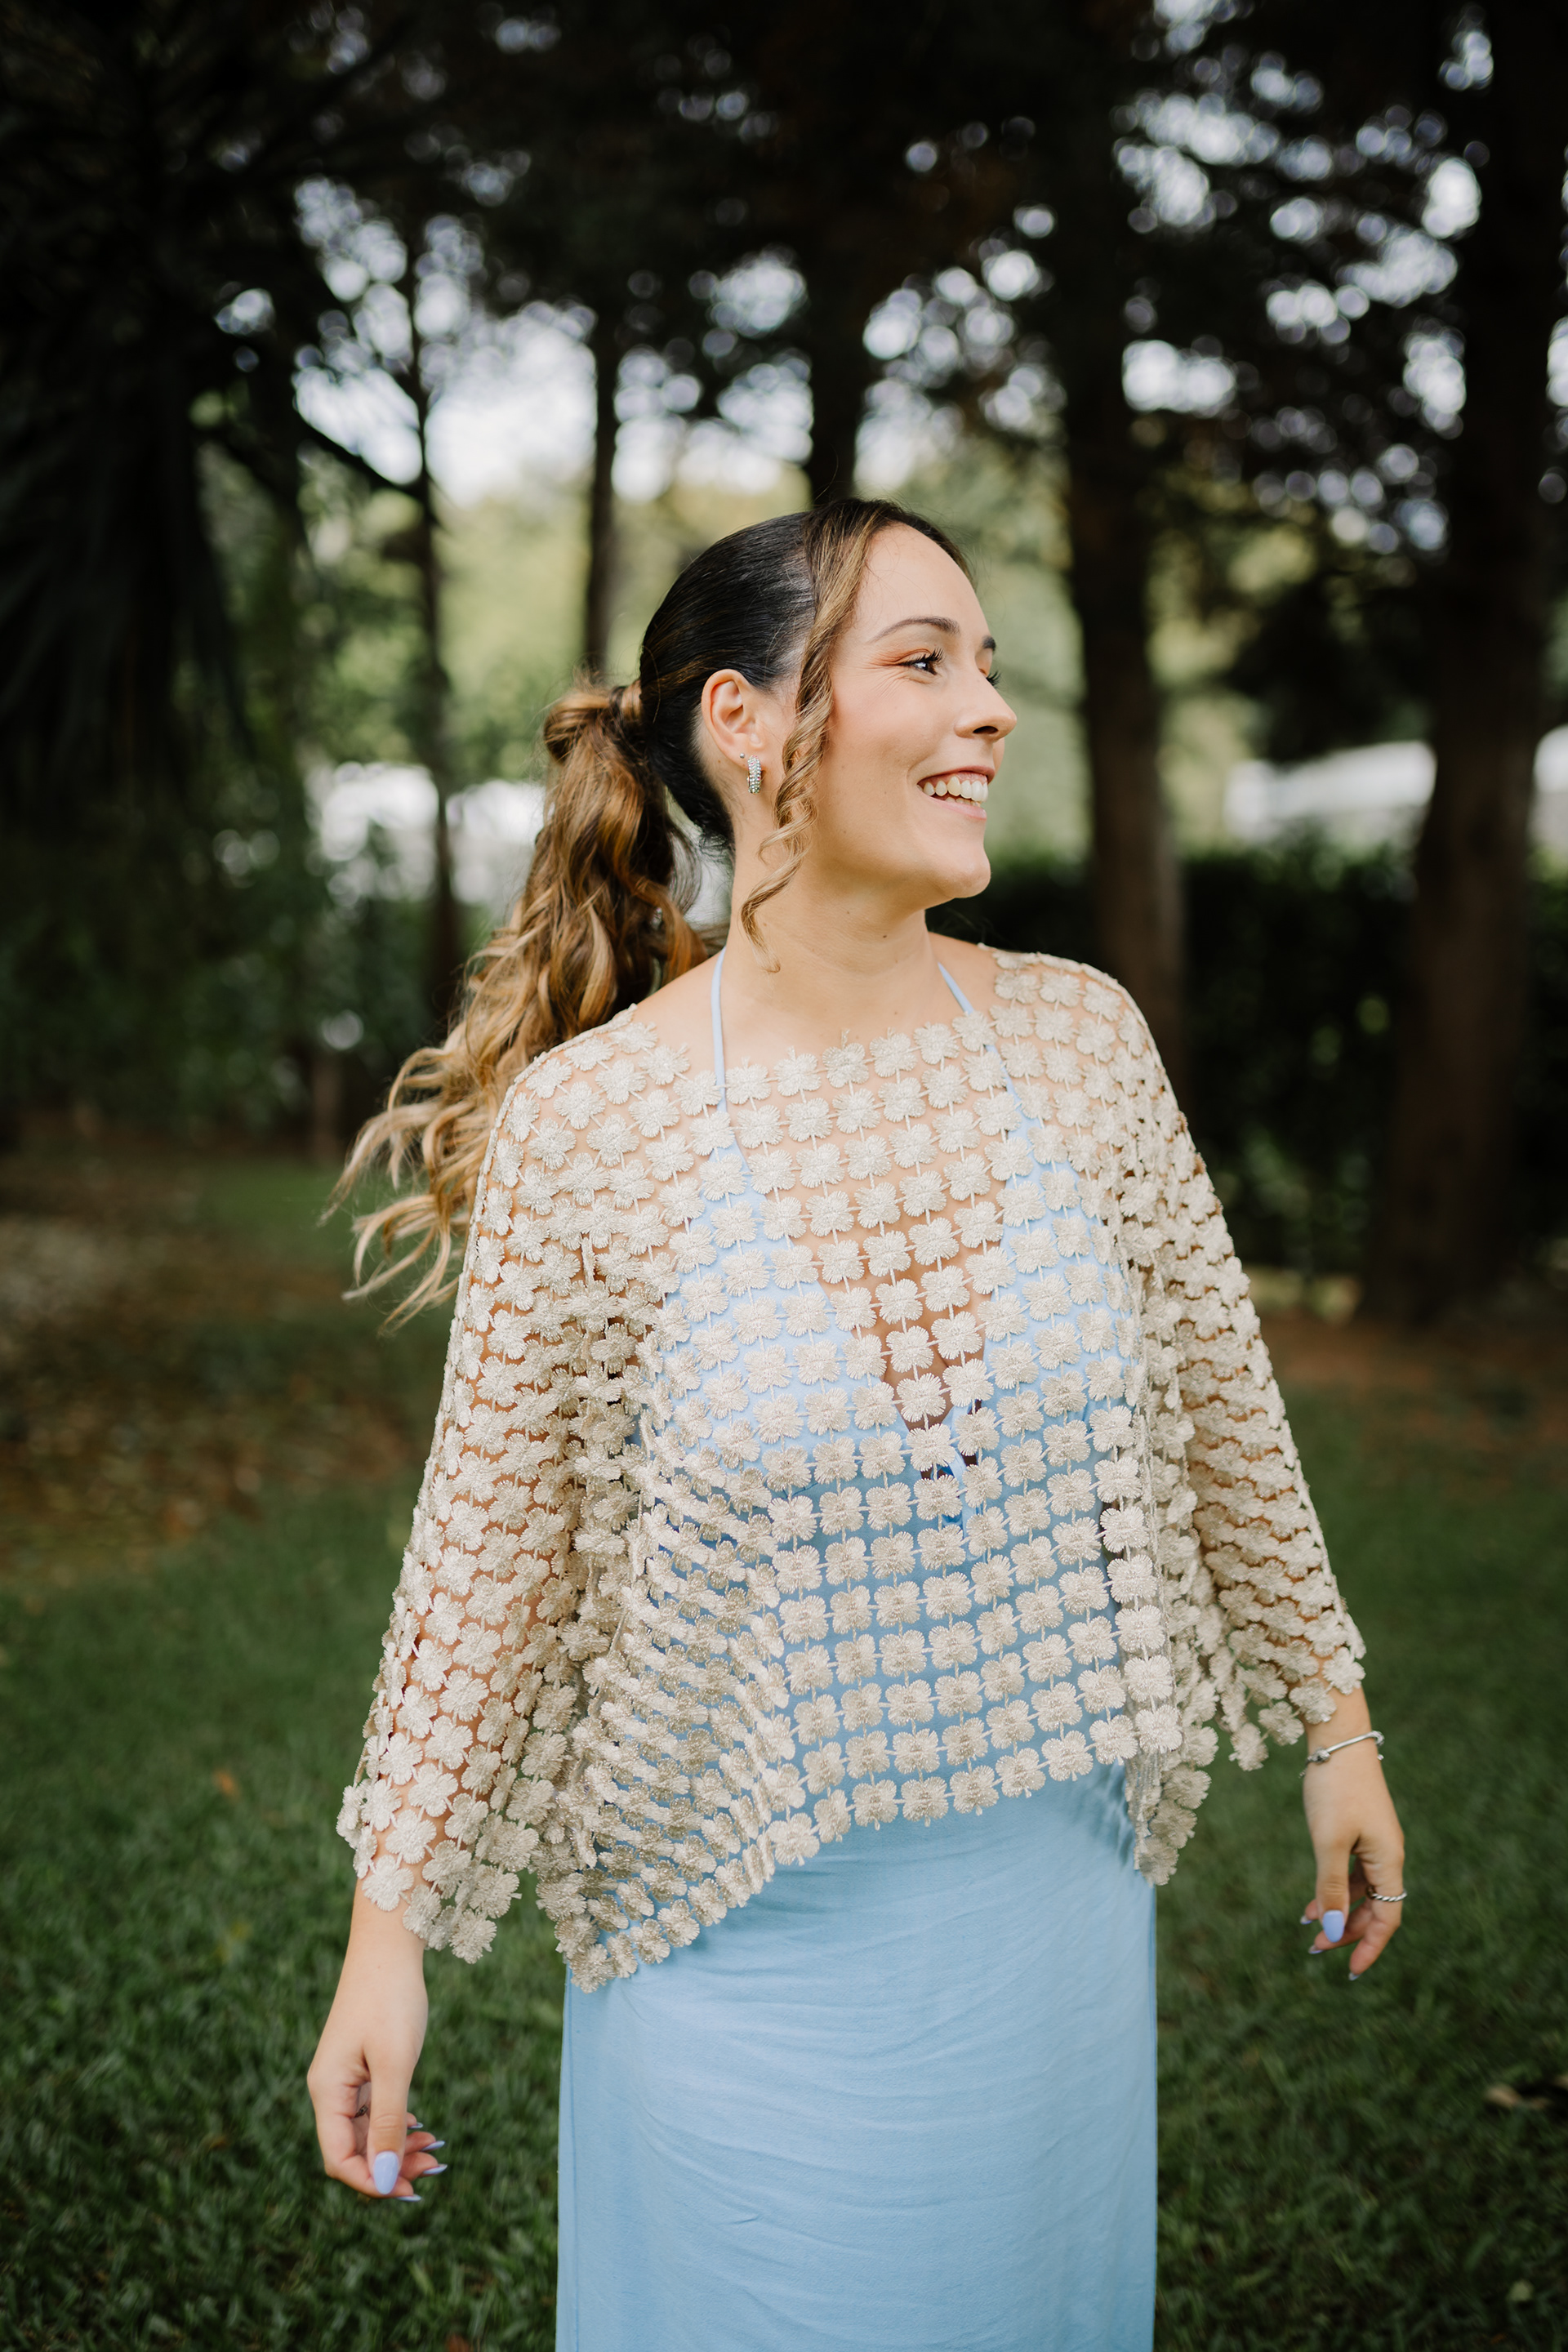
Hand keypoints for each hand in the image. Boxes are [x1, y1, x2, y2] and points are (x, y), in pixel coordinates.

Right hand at [307, 1885, 443, 2199]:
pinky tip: (422, 2129)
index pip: (340, 2159)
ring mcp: (345, 2078)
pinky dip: (398, 2124)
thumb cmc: (390, 1999)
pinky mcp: (361, 2066)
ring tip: (434, 2151)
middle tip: (432, 2169)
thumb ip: (389, 2122)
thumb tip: (385, 2181)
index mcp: (327, 2092)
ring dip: (397, 2147)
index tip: (410, 2191)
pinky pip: (375, 2110)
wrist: (389, 1944)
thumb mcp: (395, 2064)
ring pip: (367, 2131)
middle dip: (390, 2166)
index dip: (372, 2182)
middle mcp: (330, 2089)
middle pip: (354, 2149)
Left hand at [1299, 1692, 1404, 1979]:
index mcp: (1389, 1860)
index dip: (1370, 1947)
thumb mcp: (1328, 1842)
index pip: (1388, 1917)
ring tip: (1309, 1927)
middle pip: (1375, 1907)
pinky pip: (1352, 1870)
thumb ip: (1332, 1888)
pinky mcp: (1359, 1829)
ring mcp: (1374, 1841)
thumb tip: (1333, 1933)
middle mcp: (1388, 1853)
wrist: (1338, 1737)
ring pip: (1362, 1890)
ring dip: (1339, 1910)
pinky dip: (1335, 1887)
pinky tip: (1313, 1901)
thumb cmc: (1334, 1787)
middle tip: (1315, 1949)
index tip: (1350, 1971)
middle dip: (1348, 1931)